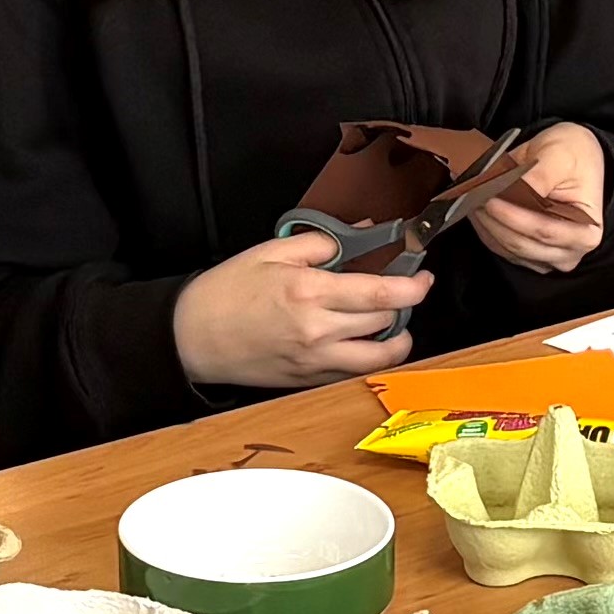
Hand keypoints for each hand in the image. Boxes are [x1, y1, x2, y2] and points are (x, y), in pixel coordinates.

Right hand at [172, 234, 431, 390]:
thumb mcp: (270, 252)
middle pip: (387, 323)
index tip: (423, 278)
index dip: (414, 287)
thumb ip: (321, 243)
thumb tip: (360, 233)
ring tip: (390, 323)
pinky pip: (355, 372)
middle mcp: (318, 331)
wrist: (191, 337)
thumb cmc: (225, 292)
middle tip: (399, 291)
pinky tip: (361, 340)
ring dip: (395, 340)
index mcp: (310, 293)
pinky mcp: (309, 380)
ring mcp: (315, 361)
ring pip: (379, 357)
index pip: (382, 294)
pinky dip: (367, 357)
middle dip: (402, 306)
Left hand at [465, 121, 607, 274]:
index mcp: (587, 232)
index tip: (489, 199)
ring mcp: (549, 257)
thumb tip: (510, 191)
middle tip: (472, 196)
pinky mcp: (530, 255)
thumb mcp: (561, 156)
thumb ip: (539, 176)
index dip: (513, 217)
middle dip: (494, 220)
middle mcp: (570, 252)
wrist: (573, 157)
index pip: (544, 231)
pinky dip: (486, 230)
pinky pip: (501, 248)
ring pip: (508, 249)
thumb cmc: (574, 156)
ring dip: (486, 225)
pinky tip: (476, 210)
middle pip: (522, 244)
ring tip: (470, 199)